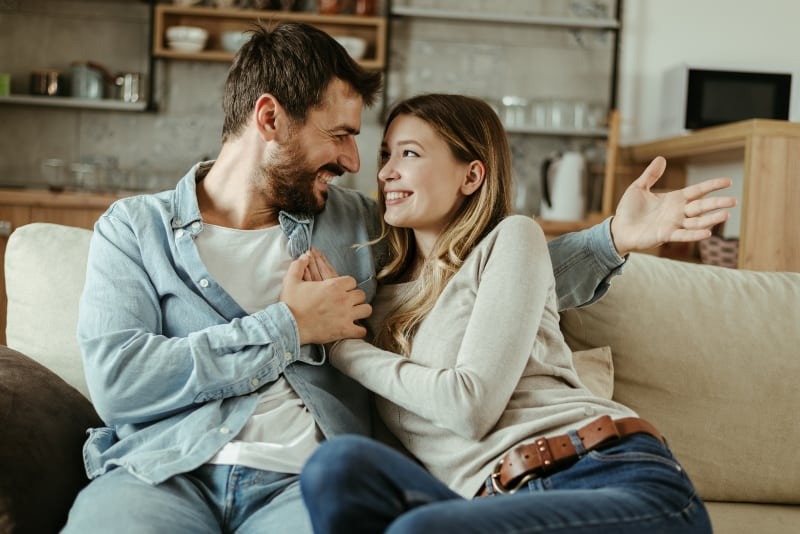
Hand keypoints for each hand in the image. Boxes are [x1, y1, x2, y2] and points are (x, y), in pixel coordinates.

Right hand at [280, 252, 370, 344]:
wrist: (289, 326)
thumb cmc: (290, 304)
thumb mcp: (291, 280)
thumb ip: (298, 265)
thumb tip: (305, 256)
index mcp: (333, 285)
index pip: (352, 281)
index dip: (347, 285)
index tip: (342, 290)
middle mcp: (343, 299)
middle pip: (361, 295)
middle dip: (355, 298)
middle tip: (347, 302)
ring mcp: (346, 315)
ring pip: (366, 310)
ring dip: (360, 311)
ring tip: (354, 313)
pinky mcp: (345, 330)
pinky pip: (361, 330)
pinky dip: (358, 330)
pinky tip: (353, 328)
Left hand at [610, 156, 735, 256]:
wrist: (619, 229)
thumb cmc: (628, 210)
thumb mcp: (638, 188)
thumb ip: (651, 175)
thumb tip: (661, 158)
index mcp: (674, 199)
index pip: (698, 190)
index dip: (712, 186)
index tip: (728, 181)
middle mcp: (677, 212)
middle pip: (702, 206)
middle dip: (717, 203)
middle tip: (734, 201)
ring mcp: (673, 224)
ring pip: (697, 221)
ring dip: (711, 219)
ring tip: (726, 215)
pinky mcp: (666, 235)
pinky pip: (684, 234)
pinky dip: (695, 234)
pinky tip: (708, 233)